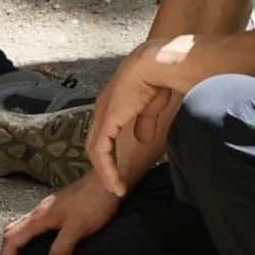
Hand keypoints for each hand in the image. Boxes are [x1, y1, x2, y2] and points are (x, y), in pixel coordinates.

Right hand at [0, 171, 121, 254]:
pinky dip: (29, 239)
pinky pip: (34, 226)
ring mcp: (48, 209)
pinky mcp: (57, 209)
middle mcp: (39, 212)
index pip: (13, 239)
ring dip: (17, 244)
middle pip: (12, 231)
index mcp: (40, 217)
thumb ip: (62, 248)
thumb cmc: (93, 203)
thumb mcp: (78, 229)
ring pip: (22, 227)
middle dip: (6, 252)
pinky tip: (40, 246)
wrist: (107, 182)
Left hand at [87, 40, 186, 195]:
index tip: (118, 170)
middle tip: (115, 185)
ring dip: (106, 173)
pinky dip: (108, 170)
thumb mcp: (151, 106)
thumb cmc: (158, 78)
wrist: (157, 65)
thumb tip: (142, 139)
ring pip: (96, 151)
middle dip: (104, 166)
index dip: (108, 153)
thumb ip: (144, 122)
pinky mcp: (107, 121)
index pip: (103, 133)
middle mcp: (102, 108)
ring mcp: (103, 114)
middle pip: (95, 144)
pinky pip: (101, 151)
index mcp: (112, 103)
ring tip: (117, 189)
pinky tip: (116, 184)